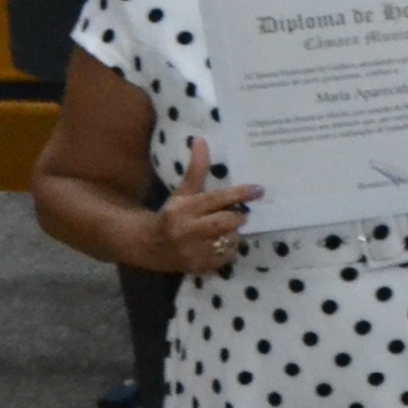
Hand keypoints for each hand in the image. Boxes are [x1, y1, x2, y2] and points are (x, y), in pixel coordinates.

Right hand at [141, 135, 259, 276]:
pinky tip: (219, 242)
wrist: (149, 246)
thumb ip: (196, 169)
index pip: (217, 199)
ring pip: (230, 240)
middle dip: (238, 216)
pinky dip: (228, 248)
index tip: (259, 189)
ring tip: (225, 228)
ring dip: (233, 232)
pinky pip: (227, 257)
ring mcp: (193, 252)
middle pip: (227, 222)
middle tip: (239, 213)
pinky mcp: (199, 267)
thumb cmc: (171, 214)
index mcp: (184, 209)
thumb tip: (201, 140)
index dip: (240, 194)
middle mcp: (188, 231)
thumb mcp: (183, 192)